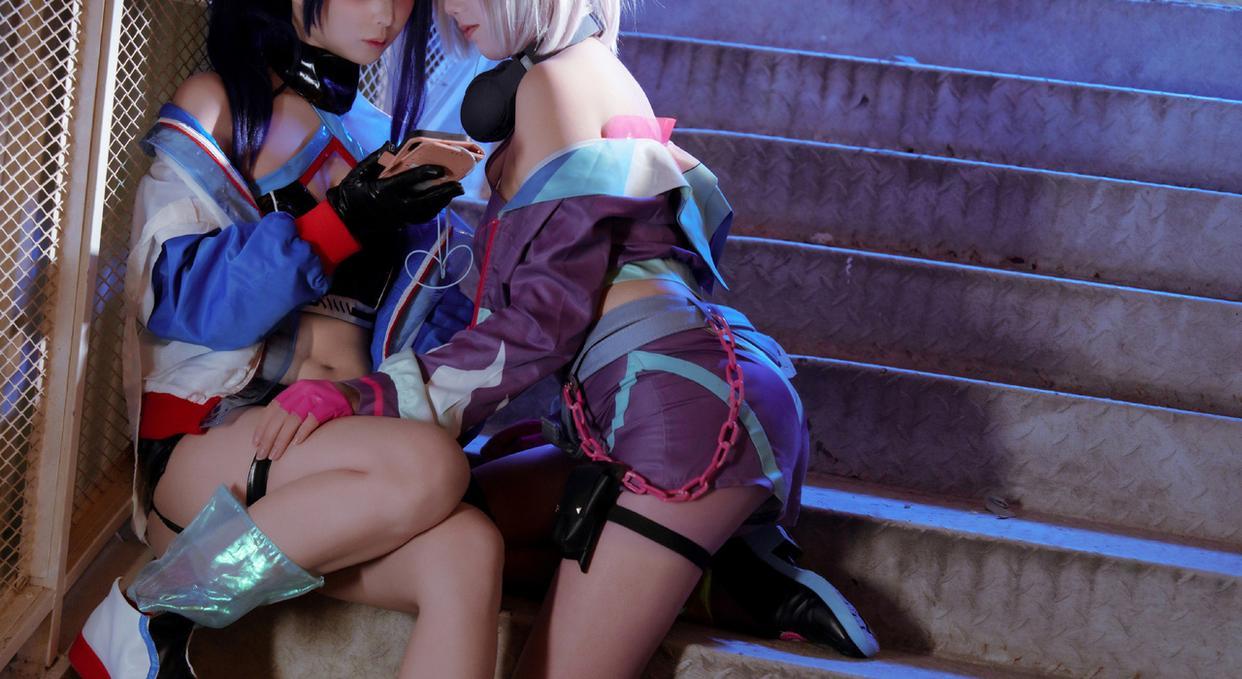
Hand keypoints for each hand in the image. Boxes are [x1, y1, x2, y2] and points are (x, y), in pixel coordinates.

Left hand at [252, 380, 352, 459]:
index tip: (255, 443)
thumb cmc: (327, 403)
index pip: (273, 408)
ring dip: (281, 439)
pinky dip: (303, 432)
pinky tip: (296, 445)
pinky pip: (312, 420)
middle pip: (280, 416)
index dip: (262, 426)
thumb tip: (268, 434)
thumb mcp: (307, 401)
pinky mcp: (330, 404)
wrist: (355, 394)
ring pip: (293, 419)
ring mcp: (317, 397)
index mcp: (295, 390)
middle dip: (269, 437)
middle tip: (262, 455)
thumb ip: (291, 411)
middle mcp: (303, 391)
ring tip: (275, 455)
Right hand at [327, 144, 464, 245]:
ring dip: (442, 201)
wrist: (345, 219)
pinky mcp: (401, 223)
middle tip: (459, 184)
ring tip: (455, 191)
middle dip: (443, 192)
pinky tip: (443, 201)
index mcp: (382, 191)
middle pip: (424, 200)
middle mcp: (394, 205)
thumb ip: (375, 159)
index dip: (424, 174)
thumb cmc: (350, 193)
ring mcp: (398, 217)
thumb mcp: (358, 173)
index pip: (407, 181)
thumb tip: (391, 145)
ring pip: (426, 211)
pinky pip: (421, 217)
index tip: (439, 169)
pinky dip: (434, 209)